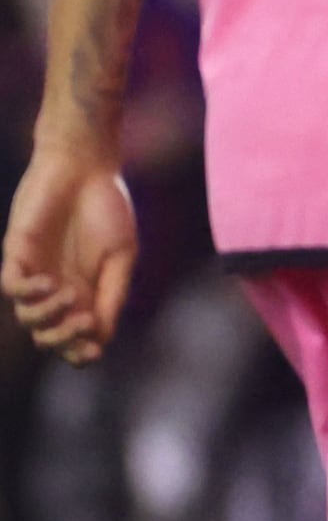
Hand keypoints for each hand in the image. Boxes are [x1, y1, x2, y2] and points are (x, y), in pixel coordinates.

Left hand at [2, 142, 133, 360]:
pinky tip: (50, 281)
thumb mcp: (122, 256)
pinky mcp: (16, 254)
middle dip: (63, 341)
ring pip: (27, 317)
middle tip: (85, 322)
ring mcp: (35, 273)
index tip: (95, 350)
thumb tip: (102, 338)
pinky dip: (28, 293)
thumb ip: (112, 294)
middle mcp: (58, 289)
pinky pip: (10, 288)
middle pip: (47, 336)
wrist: (86, 167)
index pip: (75, 338)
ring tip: (68, 293)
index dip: (80, 352)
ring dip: (47, 316)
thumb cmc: (108, 207)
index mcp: (87, 293)